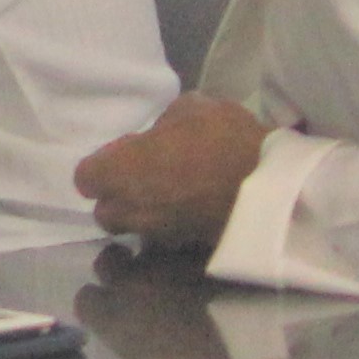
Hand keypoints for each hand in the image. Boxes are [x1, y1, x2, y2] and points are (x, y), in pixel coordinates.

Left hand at [75, 95, 270, 249]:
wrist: (272, 189)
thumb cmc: (223, 140)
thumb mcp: (191, 109)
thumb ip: (164, 125)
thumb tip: (164, 134)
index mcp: (122, 171)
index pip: (86, 178)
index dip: (100, 168)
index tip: (120, 157)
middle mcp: (132, 209)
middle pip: (106, 213)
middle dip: (117, 198)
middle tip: (141, 178)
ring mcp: (160, 234)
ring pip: (135, 229)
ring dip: (144, 214)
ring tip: (170, 195)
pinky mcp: (188, 249)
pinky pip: (167, 238)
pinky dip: (172, 226)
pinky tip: (193, 209)